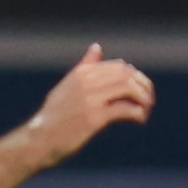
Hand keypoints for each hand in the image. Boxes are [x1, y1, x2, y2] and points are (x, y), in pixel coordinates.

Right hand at [26, 43, 154, 165]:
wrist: (40, 140)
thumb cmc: (54, 116)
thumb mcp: (68, 86)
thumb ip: (85, 66)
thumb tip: (97, 47)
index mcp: (82, 73)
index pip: (120, 67)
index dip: (136, 77)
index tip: (141, 91)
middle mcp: (87, 82)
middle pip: (126, 75)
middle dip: (143, 86)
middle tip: (148, 101)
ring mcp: (90, 99)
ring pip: (128, 88)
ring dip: (143, 99)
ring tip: (146, 110)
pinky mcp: (94, 118)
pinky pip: (125, 109)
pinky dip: (138, 113)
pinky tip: (140, 120)